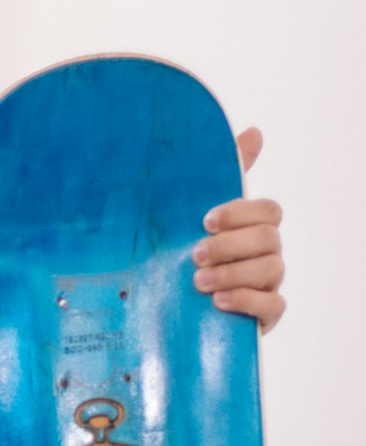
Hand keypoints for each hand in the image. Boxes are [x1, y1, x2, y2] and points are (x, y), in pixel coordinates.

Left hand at [191, 127, 284, 333]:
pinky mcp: (265, 314)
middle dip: (230, 245)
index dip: (240, 212)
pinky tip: (218, 302)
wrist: (172, 305)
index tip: (205, 220)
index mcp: (253, 226)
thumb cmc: (188, 253)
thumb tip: (255, 132)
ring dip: (233, 273)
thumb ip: (224, 175)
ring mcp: (268, 283)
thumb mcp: (194, 213)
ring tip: (198, 282)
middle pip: (269, 238)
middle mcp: (266, 252)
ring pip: (271, 269)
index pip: (268, 210)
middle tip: (195, 255)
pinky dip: (246, 301)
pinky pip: (273, 305)